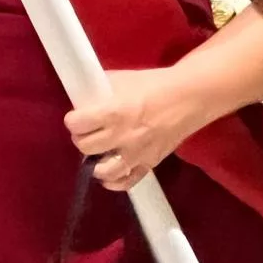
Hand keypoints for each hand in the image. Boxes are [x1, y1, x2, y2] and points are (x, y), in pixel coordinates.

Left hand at [65, 68, 208, 191]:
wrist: (189, 97)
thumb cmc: (152, 84)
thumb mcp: (119, 80)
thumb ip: (98, 92)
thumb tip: (80, 101)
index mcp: (114, 113)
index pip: (76, 124)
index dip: (73, 120)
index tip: (77, 118)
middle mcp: (123, 136)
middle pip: (85, 147)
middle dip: (81, 138)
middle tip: (88, 131)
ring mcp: (138, 153)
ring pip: (103, 171)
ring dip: (95, 162)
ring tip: (97, 152)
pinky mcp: (151, 163)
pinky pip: (127, 182)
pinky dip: (114, 182)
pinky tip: (108, 175)